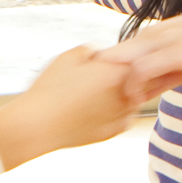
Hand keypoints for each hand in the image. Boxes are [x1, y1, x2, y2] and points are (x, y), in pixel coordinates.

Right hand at [0, 45, 140, 169]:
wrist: (38, 125)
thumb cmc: (50, 90)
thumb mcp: (69, 56)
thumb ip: (93, 50)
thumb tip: (102, 53)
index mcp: (119, 71)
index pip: (142, 58)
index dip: (132, 54)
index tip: (122, 55)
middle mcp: (127, 94)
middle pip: (143, 80)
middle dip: (133, 74)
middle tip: (109, 73)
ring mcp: (122, 115)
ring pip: (135, 99)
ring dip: (127, 93)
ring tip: (98, 91)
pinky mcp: (114, 132)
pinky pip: (124, 117)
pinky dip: (116, 111)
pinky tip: (97, 108)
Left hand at [98, 0, 181, 99]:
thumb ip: (164, 75)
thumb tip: (142, 92)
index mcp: (155, 36)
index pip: (118, 55)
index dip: (105, 76)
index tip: (101, 98)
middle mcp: (155, 36)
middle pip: (112, 56)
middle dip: (99, 80)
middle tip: (96, 105)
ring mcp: (166, 42)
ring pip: (124, 61)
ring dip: (112, 84)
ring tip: (110, 107)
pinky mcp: (181, 52)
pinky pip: (146, 68)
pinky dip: (134, 85)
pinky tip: (134, 100)